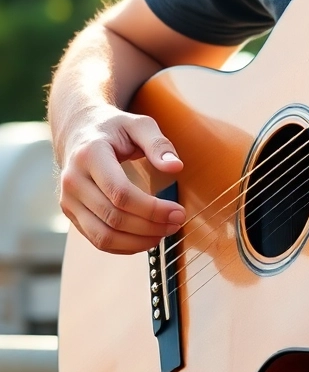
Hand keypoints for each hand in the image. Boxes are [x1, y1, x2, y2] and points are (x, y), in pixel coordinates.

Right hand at [59, 108, 184, 254]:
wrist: (79, 131)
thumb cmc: (113, 128)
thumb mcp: (138, 124)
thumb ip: (158, 143)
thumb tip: (176, 167)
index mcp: (90, 154)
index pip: (120, 193)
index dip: (151, 209)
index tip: (178, 211)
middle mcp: (73, 180)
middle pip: (113, 217)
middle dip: (149, 226)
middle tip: (176, 223)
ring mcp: (68, 199)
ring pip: (103, 236)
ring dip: (137, 242)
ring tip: (163, 234)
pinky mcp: (71, 213)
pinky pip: (96, 239)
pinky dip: (123, 246)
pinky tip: (145, 238)